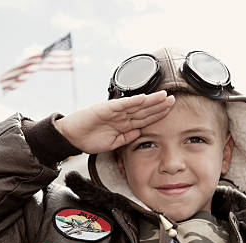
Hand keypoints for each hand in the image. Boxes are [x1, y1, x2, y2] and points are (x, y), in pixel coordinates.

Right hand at [54, 90, 174, 153]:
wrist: (72, 137)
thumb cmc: (89, 139)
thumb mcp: (113, 143)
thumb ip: (127, 138)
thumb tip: (141, 133)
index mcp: (124, 124)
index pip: (145, 118)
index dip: (158, 114)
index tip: (170, 111)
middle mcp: (121, 115)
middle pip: (144, 110)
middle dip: (159, 105)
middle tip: (173, 100)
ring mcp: (115, 111)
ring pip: (137, 105)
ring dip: (150, 101)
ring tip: (164, 96)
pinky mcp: (106, 108)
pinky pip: (122, 104)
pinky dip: (133, 101)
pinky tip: (144, 98)